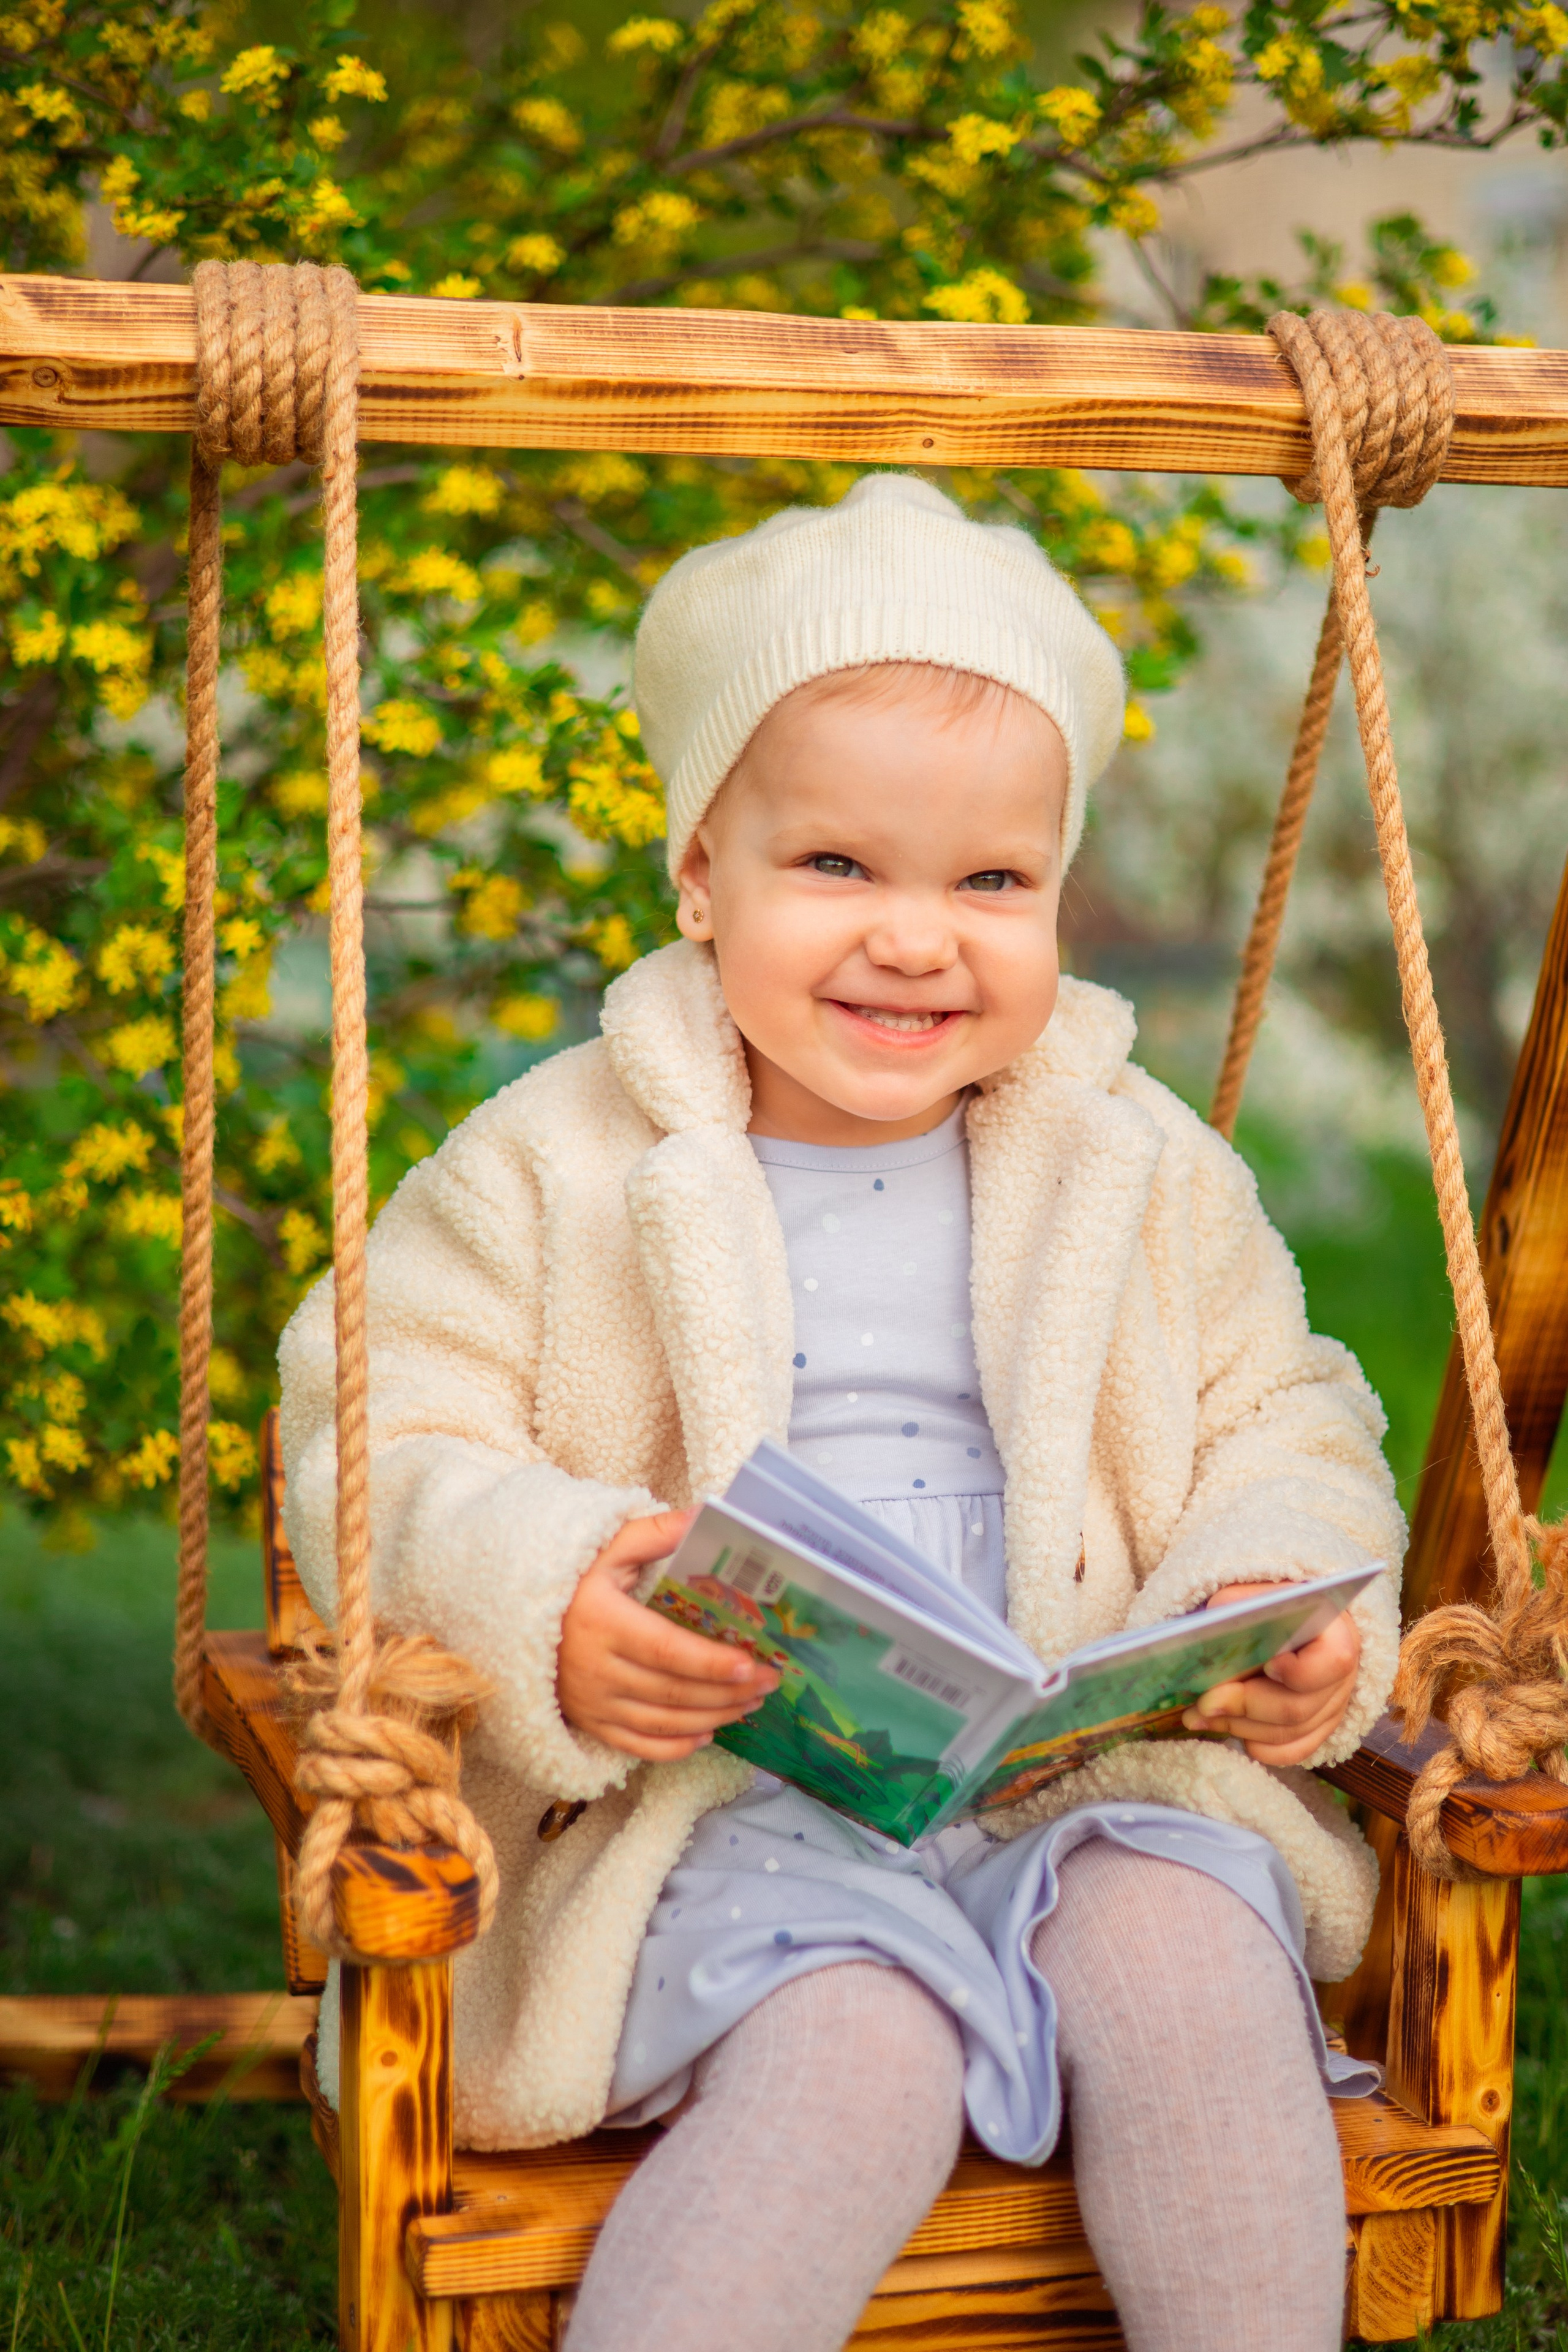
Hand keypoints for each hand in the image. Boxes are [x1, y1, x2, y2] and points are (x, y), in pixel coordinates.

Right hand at [558, 1511, 780, 1760]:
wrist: (511, 1617)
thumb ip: (655, 1534)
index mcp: (603, 1622)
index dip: (709, 1662)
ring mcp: (593, 1703)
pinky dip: (675, 1747)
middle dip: (726, 1691)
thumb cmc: (571, 1579)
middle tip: (769, 1683)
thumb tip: (706, 1514)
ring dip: (712, 1717)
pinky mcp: (590, 1722)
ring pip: (662, 1722)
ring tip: (751, 1705)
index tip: (750, 1664)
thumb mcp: (607, 1548)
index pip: (665, 1650)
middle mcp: (597, 1669)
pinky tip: (707, 1733)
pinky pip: (637, 1746)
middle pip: (672, 1691)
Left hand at [1182, 1581, 1361, 1766]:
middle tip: (1203, 1702)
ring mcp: (1331, 1707)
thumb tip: (1214, 1619)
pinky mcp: (1316, 1729)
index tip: (1265, 1664)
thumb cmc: (1271, 1603)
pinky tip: (1226, 1730)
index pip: (1333, 1662)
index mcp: (1337, 1634)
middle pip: (1298, 1707)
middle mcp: (1341, 1678)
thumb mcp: (1259, 1591)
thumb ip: (1240, 1602)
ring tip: (1197, 1714)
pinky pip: (1289, 1751)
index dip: (1298, 1671)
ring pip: (1288, 1734)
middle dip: (1245, 1706)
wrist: (1285, 1618)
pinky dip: (1256, 1745)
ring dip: (1239, 1726)